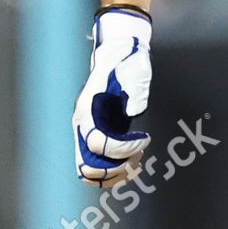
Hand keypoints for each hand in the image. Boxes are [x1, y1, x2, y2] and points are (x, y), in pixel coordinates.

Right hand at [72, 8, 151, 185]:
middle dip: (116, 166)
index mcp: (88, 109)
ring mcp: (86, 133)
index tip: (145, 138)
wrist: (118, 55)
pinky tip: (133, 161)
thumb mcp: (134, 71)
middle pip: (88, 165)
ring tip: (137, 158)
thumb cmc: (127, 63)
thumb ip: (133, 90)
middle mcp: (82, 125)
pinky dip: (113, 172)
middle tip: (139, 153)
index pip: (97, 143)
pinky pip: (96, 167)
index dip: (124, 147)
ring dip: (115, 173)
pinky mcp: (94, 138)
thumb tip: (133, 111)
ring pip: (89, 171)